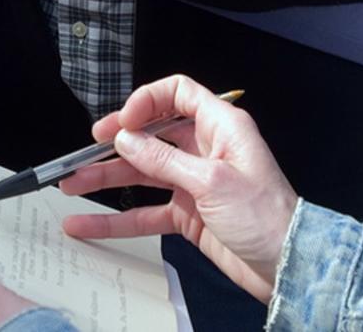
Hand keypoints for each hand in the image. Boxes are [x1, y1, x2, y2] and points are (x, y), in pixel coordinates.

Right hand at [58, 75, 299, 303]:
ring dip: (108, 179)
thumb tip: (125, 139)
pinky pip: (146, 211)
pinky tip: (89, 223)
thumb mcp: (212, 182)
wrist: (290, 267)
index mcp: (220, 128)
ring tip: (72, 184)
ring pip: (143, 174)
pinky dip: (118, 218)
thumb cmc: (266, 217)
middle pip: (152, 135)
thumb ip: (163, 160)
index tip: (122, 121)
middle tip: (86, 148)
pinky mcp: (189, 214)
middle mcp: (206, 150)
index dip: (146, 101)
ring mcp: (195, 183)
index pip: (178, 94)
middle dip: (117, 141)